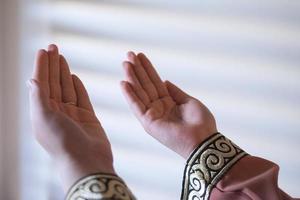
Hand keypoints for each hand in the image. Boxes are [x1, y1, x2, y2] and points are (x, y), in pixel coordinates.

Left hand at [28, 44, 114, 190]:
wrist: (86, 160)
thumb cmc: (62, 141)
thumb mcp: (43, 117)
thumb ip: (38, 97)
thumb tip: (31, 80)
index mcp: (42, 112)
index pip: (41, 83)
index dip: (41, 67)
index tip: (43, 51)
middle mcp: (56, 112)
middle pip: (53, 83)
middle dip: (52, 65)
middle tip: (54, 47)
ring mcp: (72, 114)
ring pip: (67, 88)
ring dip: (64, 72)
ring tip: (62, 57)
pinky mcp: (87, 117)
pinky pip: (81, 97)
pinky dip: (77, 86)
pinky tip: (74, 77)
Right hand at [121, 52, 216, 158]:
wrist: (203, 139)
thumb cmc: (201, 123)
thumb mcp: (189, 102)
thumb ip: (175, 92)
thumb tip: (165, 81)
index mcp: (168, 103)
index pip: (155, 82)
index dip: (148, 69)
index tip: (140, 56)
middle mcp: (158, 108)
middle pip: (145, 85)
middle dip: (137, 70)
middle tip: (129, 54)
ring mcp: (152, 115)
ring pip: (139, 93)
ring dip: (132, 78)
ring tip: (125, 63)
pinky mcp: (148, 123)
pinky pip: (137, 106)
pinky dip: (129, 95)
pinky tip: (123, 83)